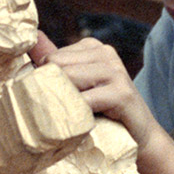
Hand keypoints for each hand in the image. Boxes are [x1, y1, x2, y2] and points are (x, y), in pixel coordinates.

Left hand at [32, 34, 160, 152]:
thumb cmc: (104, 110)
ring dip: (64, 104)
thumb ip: (57, 62)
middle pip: (57, 66)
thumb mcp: (78, 84)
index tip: (57, 100)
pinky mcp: (121, 93)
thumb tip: (34, 38)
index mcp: (92, 47)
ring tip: (71, 119)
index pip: (51, 58)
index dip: (46, 82)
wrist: (140, 135)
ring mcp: (115, 70)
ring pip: (67, 81)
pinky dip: (77, 117)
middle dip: (52, 91)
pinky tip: (83, 126)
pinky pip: (83, 102)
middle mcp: (105, 52)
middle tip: (61, 112)